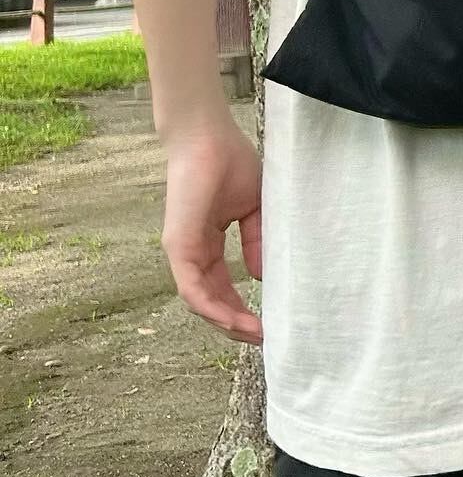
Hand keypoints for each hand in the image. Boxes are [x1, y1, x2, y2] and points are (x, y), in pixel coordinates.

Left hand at [162, 117, 262, 345]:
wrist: (209, 137)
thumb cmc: (231, 163)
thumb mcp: (254, 209)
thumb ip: (256, 241)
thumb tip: (261, 276)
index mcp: (207, 244)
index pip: (222, 287)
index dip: (243, 308)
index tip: (269, 323)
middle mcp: (192, 253)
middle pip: (210, 302)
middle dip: (237, 325)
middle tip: (266, 339)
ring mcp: (183, 252)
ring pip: (200, 303)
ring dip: (227, 323)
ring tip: (256, 335)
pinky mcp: (178, 246)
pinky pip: (193, 289)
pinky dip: (214, 309)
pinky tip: (236, 320)